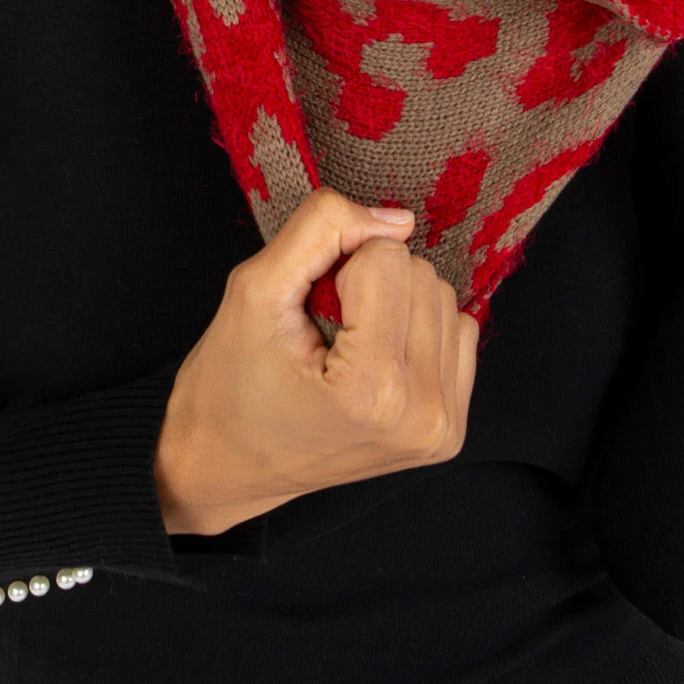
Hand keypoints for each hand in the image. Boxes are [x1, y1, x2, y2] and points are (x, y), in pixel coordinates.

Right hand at [152, 187, 478, 535]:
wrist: (225, 464)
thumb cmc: (229, 382)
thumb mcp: (254, 288)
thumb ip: (321, 229)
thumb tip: (399, 219)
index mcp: (373, 388)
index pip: (388, 257)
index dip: (337, 268)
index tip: (308, 313)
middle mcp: (422, 415)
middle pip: (422, 275)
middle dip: (368, 284)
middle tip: (323, 332)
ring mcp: (440, 428)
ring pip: (442, 298)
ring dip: (393, 305)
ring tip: (344, 349)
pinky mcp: (450, 431)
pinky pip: (458, 332)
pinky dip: (414, 331)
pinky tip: (375, 361)